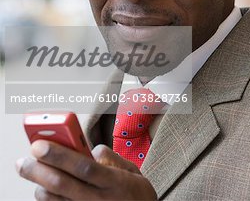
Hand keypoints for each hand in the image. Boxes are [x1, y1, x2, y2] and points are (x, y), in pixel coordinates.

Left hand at [16, 140, 156, 199]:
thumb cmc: (136, 194)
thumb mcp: (132, 171)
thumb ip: (112, 157)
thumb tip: (91, 149)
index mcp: (115, 182)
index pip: (84, 167)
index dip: (60, 155)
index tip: (40, 144)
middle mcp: (98, 199)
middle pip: (61, 184)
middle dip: (38, 170)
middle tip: (23, 160)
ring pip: (53, 199)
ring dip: (39, 184)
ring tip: (34, 171)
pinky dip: (47, 196)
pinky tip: (45, 187)